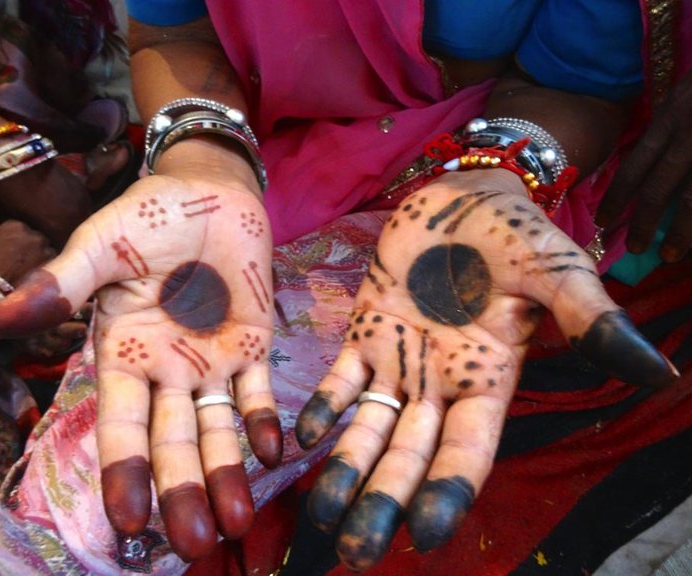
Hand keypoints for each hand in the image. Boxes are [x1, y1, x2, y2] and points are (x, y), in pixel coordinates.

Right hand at [0, 174, 281, 560]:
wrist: (211, 193)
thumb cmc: (149, 216)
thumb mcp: (100, 248)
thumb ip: (60, 286)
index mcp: (122, 354)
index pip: (121, 424)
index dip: (124, 471)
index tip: (129, 521)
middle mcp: (165, 370)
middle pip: (171, 441)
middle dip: (180, 490)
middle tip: (193, 546)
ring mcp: (210, 362)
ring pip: (215, 429)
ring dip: (225, 473)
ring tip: (235, 521)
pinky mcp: (251, 346)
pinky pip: (257, 393)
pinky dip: (265, 421)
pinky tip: (275, 451)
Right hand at [0, 219, 54, 284]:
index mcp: (15, 225)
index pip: (18, 228)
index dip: (12, 238)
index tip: (7, 247)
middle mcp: (33, 235)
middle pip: (35, 238)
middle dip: (29, 246)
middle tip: (18, 258)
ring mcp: (43, 252)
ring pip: (46, 251)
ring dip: (39, 257)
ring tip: (27, 268)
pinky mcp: (48, 270)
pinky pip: (50, 266)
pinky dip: (44, 269)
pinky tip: (34, 276)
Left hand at [296, 170, 677, 571]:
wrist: (464, 195)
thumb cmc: (515, 235)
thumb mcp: (558, 273)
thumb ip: (591, 320)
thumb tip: (657, 373)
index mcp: (488, 380)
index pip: (468, 451)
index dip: (447, 492)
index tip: (423, 536)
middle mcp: (440, 384)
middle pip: (411, 455)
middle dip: (385, 501)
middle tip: (354, 553)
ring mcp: (399, 361)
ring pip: (371, 428)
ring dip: (346, 470)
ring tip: (320, 516)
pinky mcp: (365, 332)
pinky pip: (343, 380)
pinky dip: (324, 407)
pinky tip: (303, 437)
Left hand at [596, 69, 691, 261]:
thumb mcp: (686, 94)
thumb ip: (668, 126)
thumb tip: (645, 166)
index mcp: (672, 118)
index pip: (637, 164)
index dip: (618, 196)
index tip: (604, 221)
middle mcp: (691, 135)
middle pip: (661, 189)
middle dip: (644, 222)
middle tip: (634, 248)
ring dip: (681, 232)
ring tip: (670, 256)